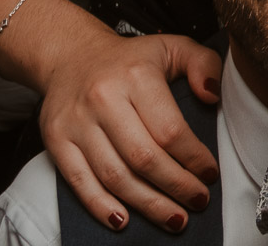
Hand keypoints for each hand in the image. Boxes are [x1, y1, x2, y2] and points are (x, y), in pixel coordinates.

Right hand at [36, 28, 224, 232]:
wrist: (72, 55)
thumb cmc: (131, 59)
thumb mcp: (173, 47)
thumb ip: (203, 64)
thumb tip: (212, 95)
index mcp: (136, 75)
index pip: (169, 129)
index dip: (193, 158)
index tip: (210, 174)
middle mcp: (103, 98)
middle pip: (143, 158)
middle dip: (176, 187)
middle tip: (198, 202)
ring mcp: (76, 122)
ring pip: (114, 175)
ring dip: (147, 204)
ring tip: (174, 217)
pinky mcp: (56, 140)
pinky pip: (79, 181)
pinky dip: (101, 206)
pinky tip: (124, 221)